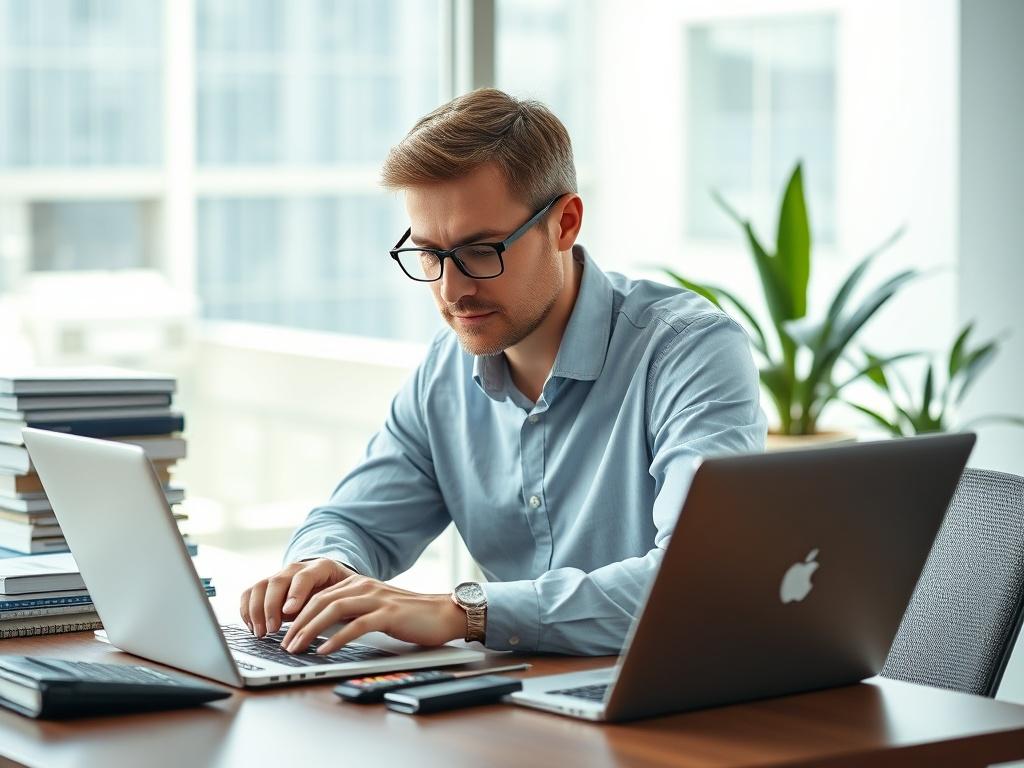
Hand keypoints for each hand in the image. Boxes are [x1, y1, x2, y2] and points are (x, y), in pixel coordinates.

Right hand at [239, 558, 356, 636]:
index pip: (304, 576)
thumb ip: (339, 607)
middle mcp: (297, 569)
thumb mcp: (346, 598)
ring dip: (256, 611)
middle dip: (271, 607)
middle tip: (271, 630)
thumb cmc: (342, 594)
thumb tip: (334, 628)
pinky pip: (250, 593)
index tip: (288, 612)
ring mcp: (281, 576)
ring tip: (261, 633)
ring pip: (261, 586)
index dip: (295, 593)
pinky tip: (252, 627)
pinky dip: (247, 610)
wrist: (334, 583)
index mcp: (321, 567)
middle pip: (277, 581)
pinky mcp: (268, 587)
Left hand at [279, 577, 467, 654]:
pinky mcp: (388, 614)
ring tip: (296, 647)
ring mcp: (377, 599)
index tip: (283, 630)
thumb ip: (353, 613)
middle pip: (320, 601)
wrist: (444, 613)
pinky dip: (337, 638)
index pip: (319, 595)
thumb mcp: (375, 609)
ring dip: (310, 630)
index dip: (299, 613)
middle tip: (283, 643)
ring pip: (333, 610)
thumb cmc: (410, 616)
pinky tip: (324, 650)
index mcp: (359, 583)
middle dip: (297, 623)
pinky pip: (356, 625)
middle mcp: (364, 586)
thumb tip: (323, 630)